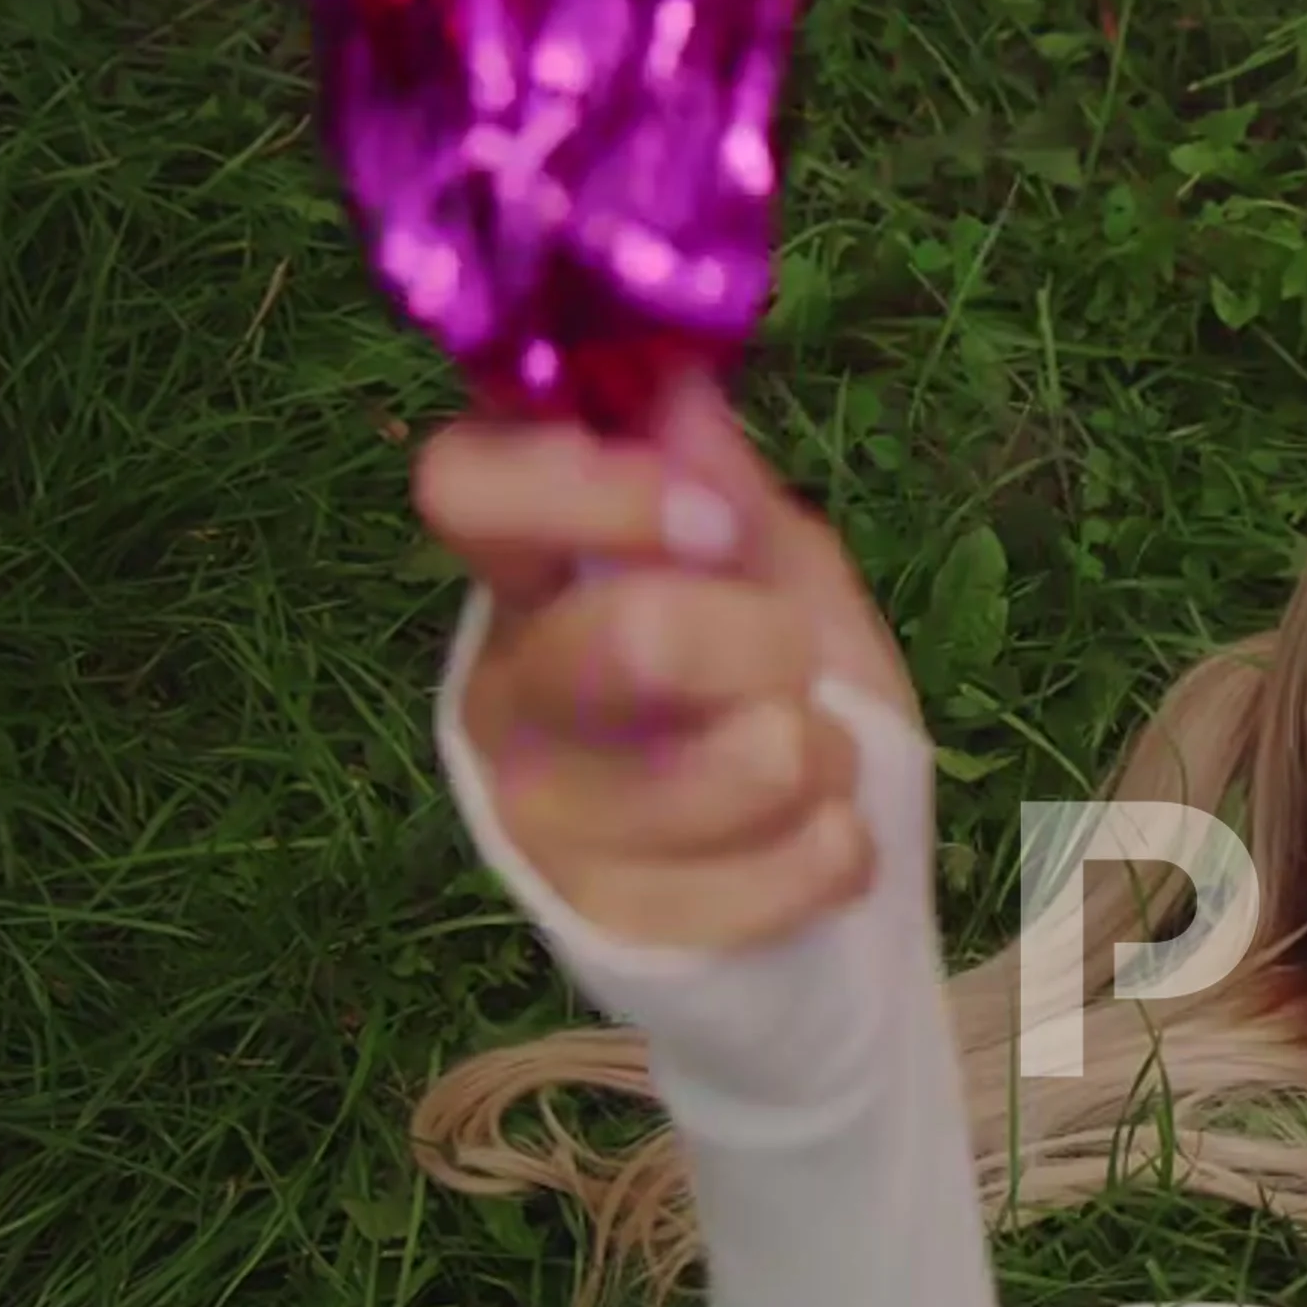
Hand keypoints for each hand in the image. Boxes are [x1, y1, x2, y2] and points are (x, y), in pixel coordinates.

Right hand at [419, 377, 920, 950]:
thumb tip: (672, 380)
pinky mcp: (620, 926)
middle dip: (764, 644)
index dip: (595, 491)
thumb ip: (724, 484)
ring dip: (821, 753)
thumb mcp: (775, 568)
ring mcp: (546, 822)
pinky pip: (787, 872)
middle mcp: (505, 697)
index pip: (465, 489)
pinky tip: (822, 840)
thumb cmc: (777, 689)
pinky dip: (841, 850)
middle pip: (627, 641)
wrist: (810, 861)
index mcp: (527, 581)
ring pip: (739, 765)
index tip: (711, 521)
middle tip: (791, 663)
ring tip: (813, 760)